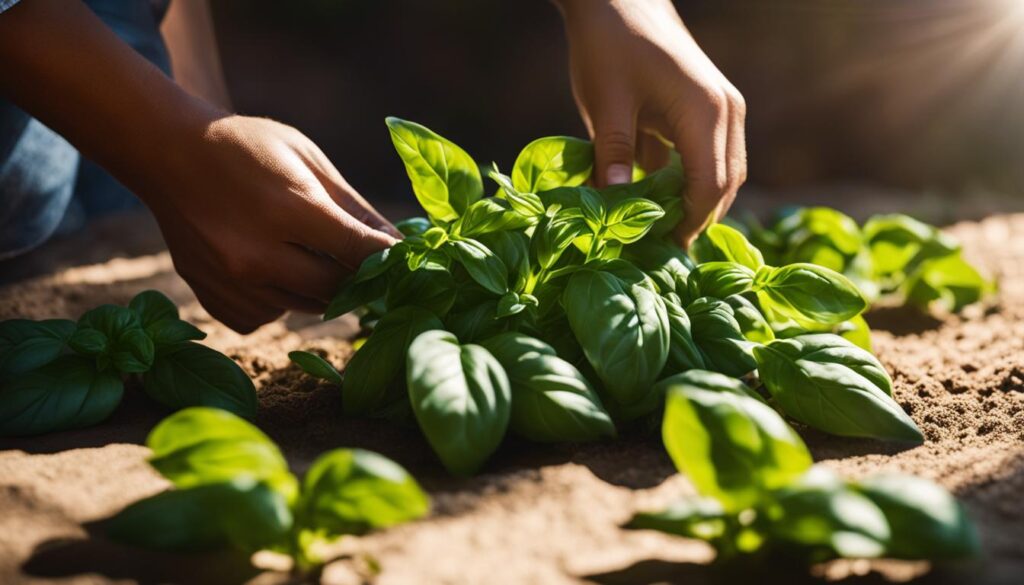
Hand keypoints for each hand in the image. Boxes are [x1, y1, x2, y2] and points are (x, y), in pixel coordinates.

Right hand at [146, 115, 397, 332]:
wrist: (167, 152)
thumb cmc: (246, 147)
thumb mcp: (307, 158)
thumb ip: (354, 207)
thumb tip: (400, 246)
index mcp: (287, 209)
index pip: (359, 253)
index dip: (387, 257)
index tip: (399, 254)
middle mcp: (256, 254)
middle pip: (336, 289)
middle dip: (356, 276)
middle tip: (357, 255)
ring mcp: (230, 282)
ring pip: (305, 307)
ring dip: (317, 286)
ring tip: (301, 247)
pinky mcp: (212, 298)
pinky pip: (267, 317)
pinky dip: (278, 298)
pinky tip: (268, 264)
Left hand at [556, 0, 746, 243]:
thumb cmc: (610, 45)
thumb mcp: (605, 103)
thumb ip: (611, 154)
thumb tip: (612, 203)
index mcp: (707, 113)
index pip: (710, 187)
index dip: (687, 224)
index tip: (660, 250)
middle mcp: (726, 113)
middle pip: (725, 185)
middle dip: (695, 219)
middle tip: (659, 250)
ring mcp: (723, 109)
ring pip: (721, 172)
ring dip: (694, 202)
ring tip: (659, 231)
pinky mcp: (708, 108)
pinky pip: (708, 156)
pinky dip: (687, 181)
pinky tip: (656, 201)